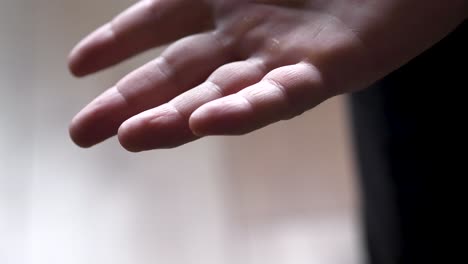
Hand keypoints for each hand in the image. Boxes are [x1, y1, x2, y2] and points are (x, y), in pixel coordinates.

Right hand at [68, 0, 466, 151]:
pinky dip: (244, 110)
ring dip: (173, 118)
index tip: (76, 67)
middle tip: (81, 133)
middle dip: (126, 102)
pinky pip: (281, 95)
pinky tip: (205, 122)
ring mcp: (282, 55)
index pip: (155, 22)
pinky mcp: (327, 71)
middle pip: (174, 73)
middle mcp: (245, 33)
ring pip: (218, 94)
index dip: (114, 43)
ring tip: (128, 138)